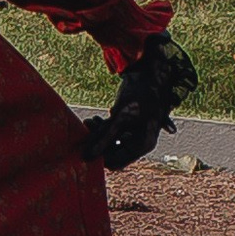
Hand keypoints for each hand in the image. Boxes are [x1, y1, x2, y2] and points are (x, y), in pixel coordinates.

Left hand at [77, 29, 197, 170]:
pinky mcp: (130, 124)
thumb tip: (86, 156)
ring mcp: (135, 133)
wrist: (150, 73)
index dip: (99, 157)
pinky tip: (94, 119)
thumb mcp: (120, 117)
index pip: (116, 162)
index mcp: (142, 144)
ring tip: (88, 122)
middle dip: (98, 143)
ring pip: (112, 141)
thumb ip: (103, 137)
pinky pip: (114, 132)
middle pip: (113, 152)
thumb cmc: (139, 94)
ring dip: (99, 134)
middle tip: (85, 131)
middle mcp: (140, 142)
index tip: (84, 149)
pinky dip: (104, 127)